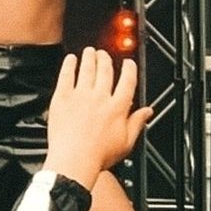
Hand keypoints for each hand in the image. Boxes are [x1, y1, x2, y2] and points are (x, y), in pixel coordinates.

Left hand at [42, 48, 146, 186]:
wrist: (74, 159)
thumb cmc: (99, 155)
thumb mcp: (126, 142)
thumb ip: (137, 123)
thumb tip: (148, 112)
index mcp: (118, 107)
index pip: (127, 82)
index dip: (129, 69)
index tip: (128, 63)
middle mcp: (100, 98)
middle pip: (106, 72)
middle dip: (106, 59)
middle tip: (104, 54)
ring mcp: (81, 95)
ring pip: (87, 70)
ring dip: (89, 58)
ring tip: (90, 51)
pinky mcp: (62, 97)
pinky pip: (66, 76)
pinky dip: (69, 65)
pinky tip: (70, 59)